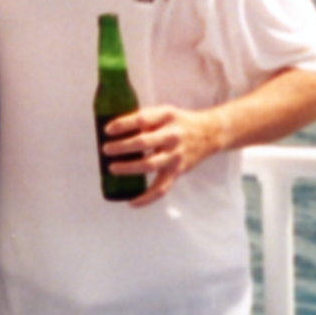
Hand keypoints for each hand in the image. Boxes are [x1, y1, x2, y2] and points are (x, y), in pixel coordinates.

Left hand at [99, 105, 228, 207]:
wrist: (209, 134)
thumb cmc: (179, 123)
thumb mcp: (165, 113)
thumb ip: (145, 119)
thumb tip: (113, 129)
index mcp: (167, 116)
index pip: (142, 119)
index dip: (123, 124)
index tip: (108, 130)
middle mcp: (172, 135)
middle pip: (144, 142)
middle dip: (122, 147)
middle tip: (106, 149)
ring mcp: (176, 155)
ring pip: (149, 165)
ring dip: (128, 168)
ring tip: (112, 168)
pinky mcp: (178, 171)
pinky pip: (161, 188)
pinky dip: (146, 198)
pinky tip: (131, 202)